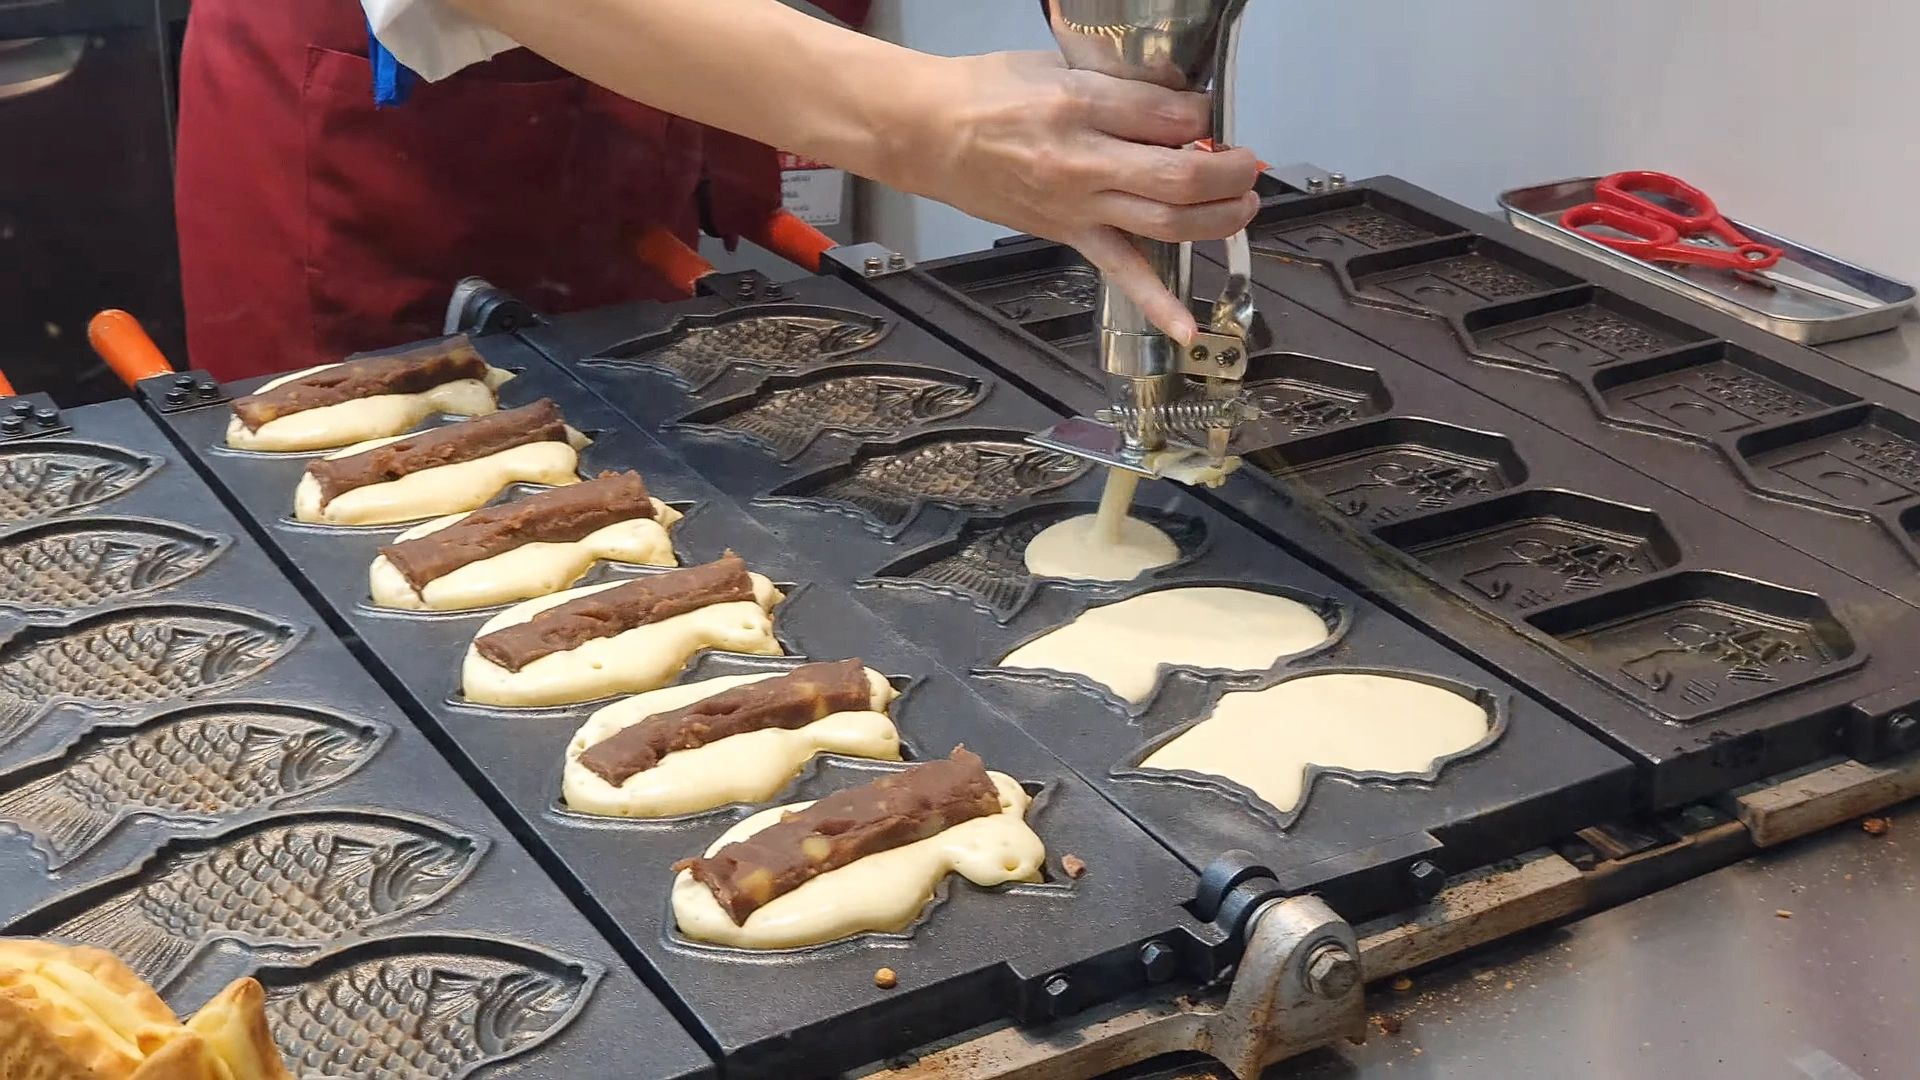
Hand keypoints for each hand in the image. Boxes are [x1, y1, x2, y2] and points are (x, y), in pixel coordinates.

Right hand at [886, 51, 1259, 344]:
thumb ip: (1120, 83)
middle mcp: (1082, 160)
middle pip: (1178, 178)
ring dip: (1218, 219)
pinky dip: (1156, 304)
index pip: (1168, 117)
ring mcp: (1077, 207)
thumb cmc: (987, 94)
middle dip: (1229, 172)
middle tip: (1247, 163)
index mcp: (1080, 104)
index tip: (1209, 116)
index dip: (1203, 118)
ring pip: (1165, 223)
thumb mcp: (1057, 64)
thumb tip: (1177, 99)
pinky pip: (1120, 274)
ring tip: (1244, 205)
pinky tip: (1187, 328)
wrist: (929, 134)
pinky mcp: (1069, 236)